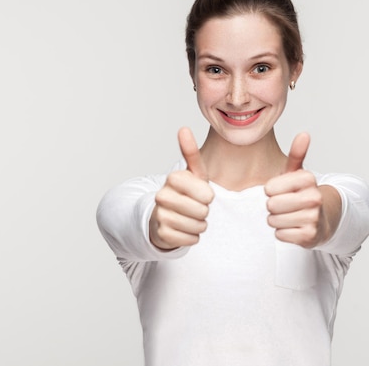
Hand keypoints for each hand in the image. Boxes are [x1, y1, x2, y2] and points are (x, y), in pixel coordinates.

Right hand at [149, 127, 213, 249]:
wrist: (164, 215)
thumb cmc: (185, 192)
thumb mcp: (193, 173)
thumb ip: (190, 152)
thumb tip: (183, 128)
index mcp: (173, 178)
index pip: (207, 195)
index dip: (208, 196)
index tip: (200, 193)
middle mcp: (162, 195)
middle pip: (203, 211)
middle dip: (204, 212)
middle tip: (194, 206)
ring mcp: (160, 215)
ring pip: (198, 226)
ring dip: (199, 224)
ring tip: (189, 217)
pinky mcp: (161, 234)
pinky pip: (191, 239)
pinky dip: (192, 236)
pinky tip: (183, 228)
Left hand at [264, 133, 328, 247]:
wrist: (323, 219)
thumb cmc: (302, 194)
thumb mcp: (297, 173)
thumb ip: (297, 154)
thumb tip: (304, 134)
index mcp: (308, 179)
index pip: (269, 188)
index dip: (271, 191)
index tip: (283, 191)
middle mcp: (314, 197)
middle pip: (271, 205)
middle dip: (273, 207)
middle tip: (285, 205)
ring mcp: (313, 217)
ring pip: (274, 221)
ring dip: (277, 220)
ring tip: (290, 216)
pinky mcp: (309, 235)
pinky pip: (279, 235)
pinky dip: (283, 233)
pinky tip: (293, 227)